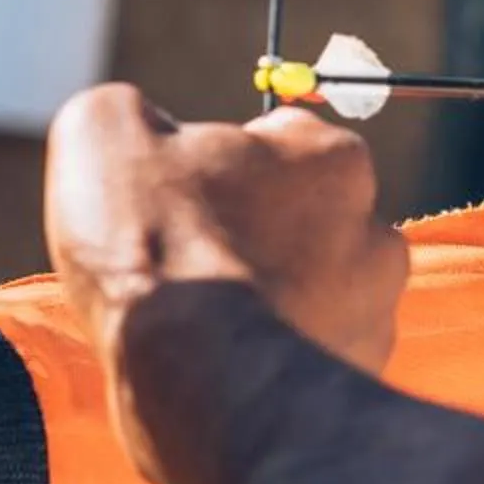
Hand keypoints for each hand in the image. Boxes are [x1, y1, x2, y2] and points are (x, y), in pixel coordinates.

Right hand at [43, 84, 407, 375]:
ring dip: (271, 292)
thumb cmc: (153, 242)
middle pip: (305, 215)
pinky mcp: (365, 365)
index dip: (218, 164)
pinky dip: (280, 347)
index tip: (180, 194)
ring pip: (316, 285)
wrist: (194, 371)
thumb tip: (140, 122)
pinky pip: (317, 345)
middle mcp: (377, 227)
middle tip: (189, 258)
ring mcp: (378, 304)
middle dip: (253, 231)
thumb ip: (131, 111)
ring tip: (207, 314)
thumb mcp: (104, 131)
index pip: (281, 140)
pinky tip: (232, 355)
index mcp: (332, 156)